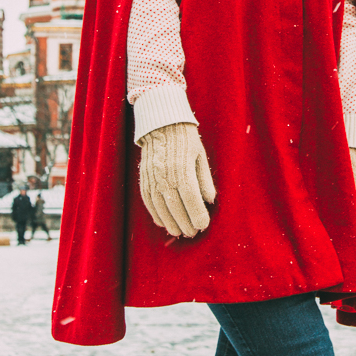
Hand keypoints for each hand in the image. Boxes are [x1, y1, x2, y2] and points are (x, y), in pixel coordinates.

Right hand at [139, 123, 216, 237]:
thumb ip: (205, 179)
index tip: (203, 225)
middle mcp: (165, 174)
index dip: (197, 214)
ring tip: (178, 232)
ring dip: (170, 222)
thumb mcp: (200, 156)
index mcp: (182, 168)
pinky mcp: (144, 177)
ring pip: (160, 207)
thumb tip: (210, 200)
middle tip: (192, 232)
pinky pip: (148, 200)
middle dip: (185, 222)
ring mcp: (152, 177)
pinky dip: (156, 214)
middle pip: (175, 206)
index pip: (190, 197)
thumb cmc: (186, 139)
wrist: (161, 123)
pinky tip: (163, 222)